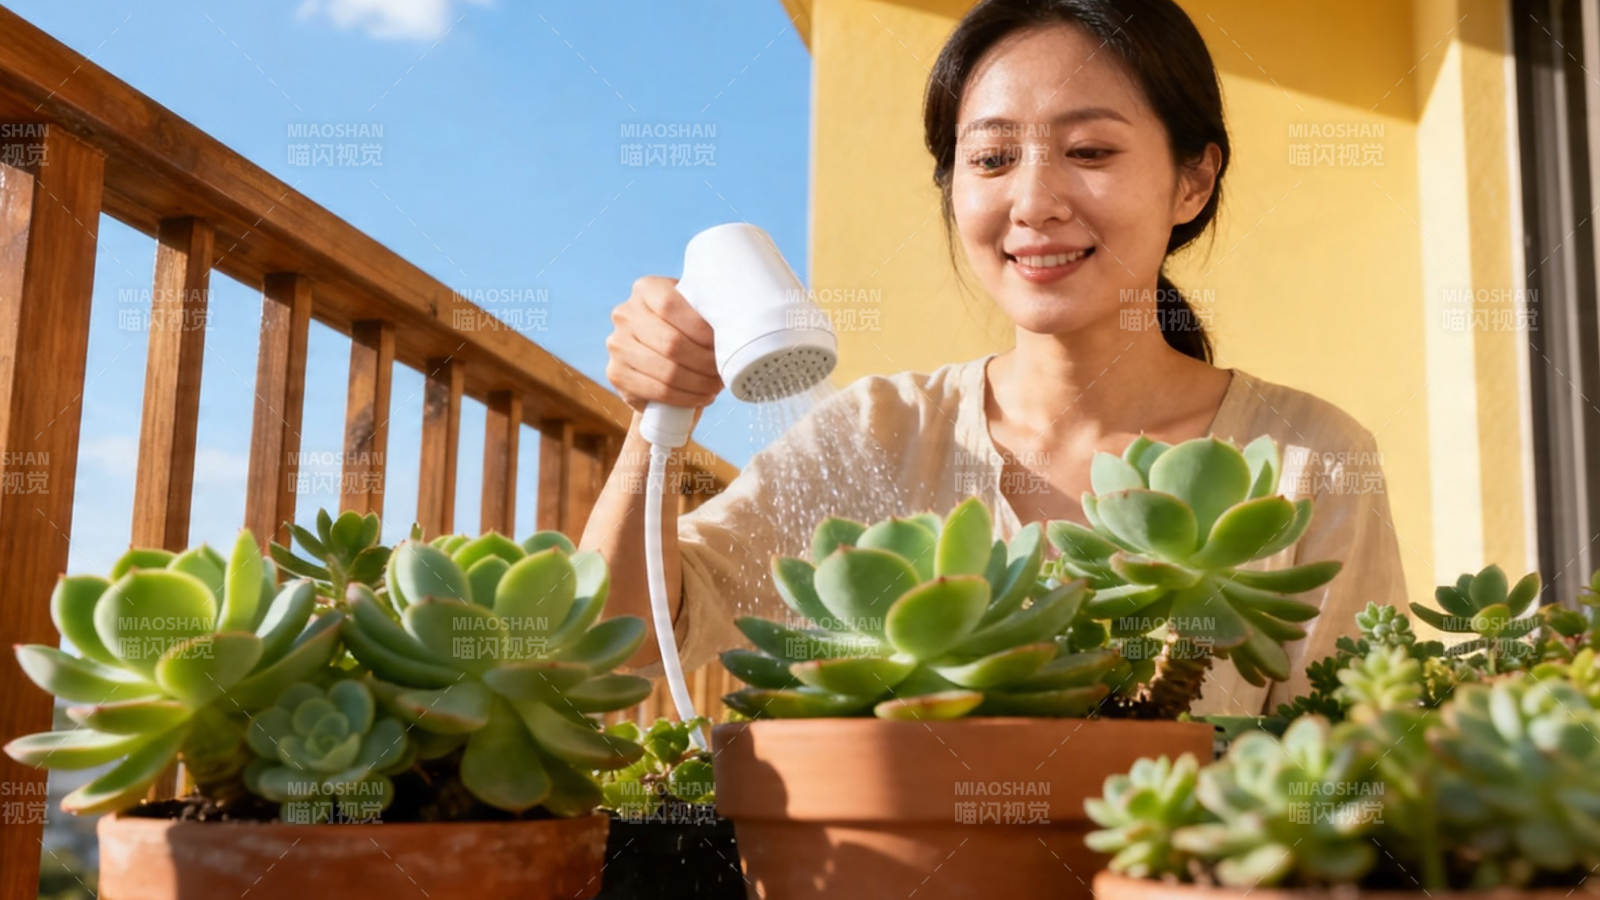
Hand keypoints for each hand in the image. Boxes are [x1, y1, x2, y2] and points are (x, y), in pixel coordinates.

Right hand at [606, 275, 723, 412]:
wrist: (660, 367)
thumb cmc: (688, 333)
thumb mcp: (695, 313)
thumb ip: (707, 310)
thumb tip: (736, 322)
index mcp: (645, 289)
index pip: (670, 304)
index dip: (701, 328)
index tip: (725, 343)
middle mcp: (625, 313)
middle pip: (671, 342)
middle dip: (704, 361)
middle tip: (724, 371)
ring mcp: (617, 344)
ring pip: (667, 370)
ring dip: (699, 382)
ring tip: (716, 385)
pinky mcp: (616, 374)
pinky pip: (658, 390)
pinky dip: (686, 398)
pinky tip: (702, 396)